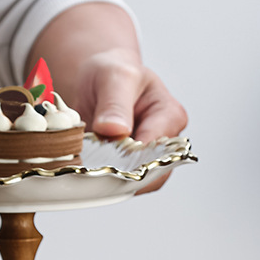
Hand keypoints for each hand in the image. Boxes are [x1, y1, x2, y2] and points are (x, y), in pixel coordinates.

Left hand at [28, 4, 187, 194]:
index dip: (131, 158)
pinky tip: (90, 170)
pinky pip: (122, 185)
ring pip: (136, 184)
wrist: (100, 81)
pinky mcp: (132, 170)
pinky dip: (105, 181)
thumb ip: (115, 103)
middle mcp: (167, 143)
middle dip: (121, 173)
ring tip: (89, 166)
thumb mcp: (113, 76)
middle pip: (151, 174)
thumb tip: (115, 129)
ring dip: (112, 180)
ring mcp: (150, 160)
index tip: (103, 155)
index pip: (157, 150)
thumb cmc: (112, 73)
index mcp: (170, 116)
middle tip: (92, 165)